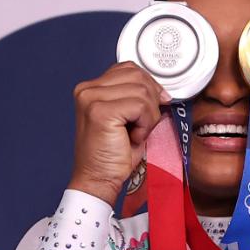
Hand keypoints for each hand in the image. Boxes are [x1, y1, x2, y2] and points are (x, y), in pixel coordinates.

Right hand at [68, 61, 170, 205]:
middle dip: (150, 102)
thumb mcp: (129, 119)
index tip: (154, 107)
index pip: (130, 69)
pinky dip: (145, 125)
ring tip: (135, 134)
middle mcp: (87, 89)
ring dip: (148, 116)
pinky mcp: (100, 112)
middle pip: (138, 76)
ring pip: (142, 91)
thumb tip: (163, 91)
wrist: (99, 180)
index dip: (149, 86)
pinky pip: (140, 106)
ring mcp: (91, 98)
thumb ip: (138, 98)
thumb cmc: (114, 155)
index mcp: (91, 88)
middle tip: (142, 126)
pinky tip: (134, 138)